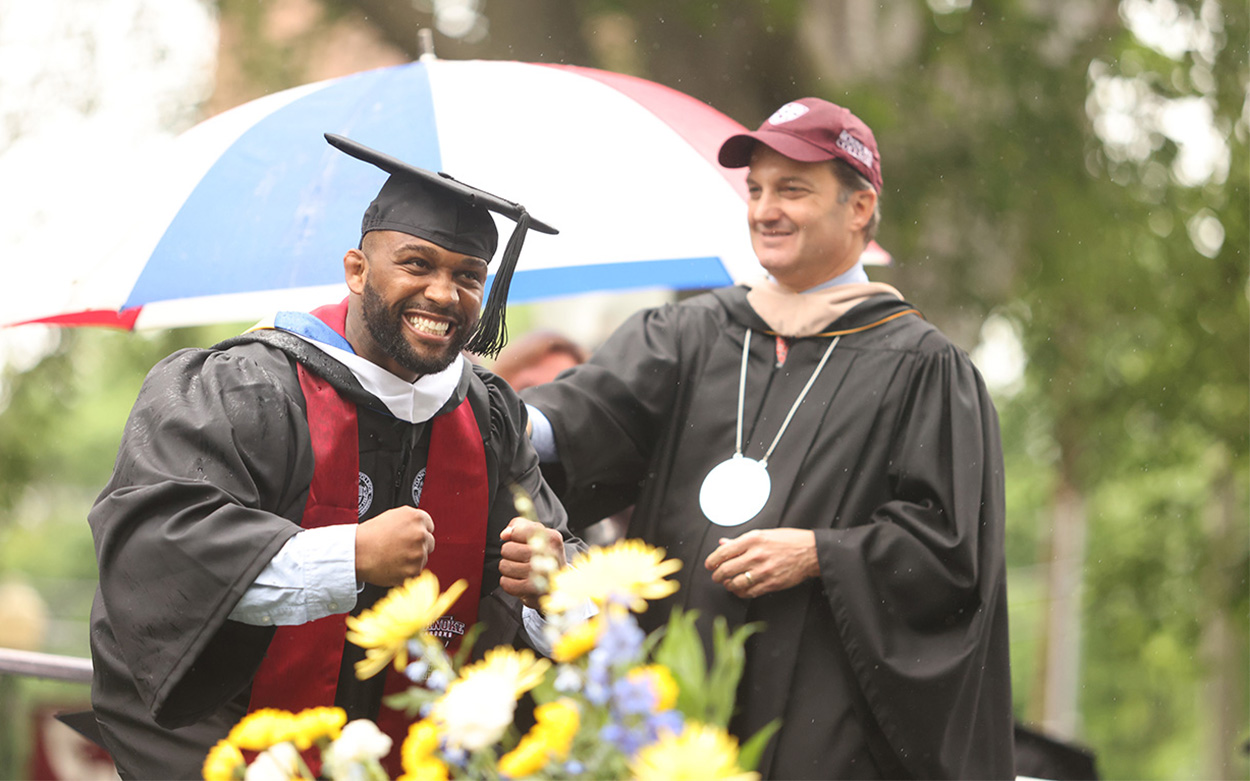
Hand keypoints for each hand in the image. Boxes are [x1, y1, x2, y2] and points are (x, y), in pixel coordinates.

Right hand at [354, 507, 435, 586]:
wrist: (357, 553)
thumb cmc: (370, 535)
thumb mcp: (392, 516)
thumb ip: (410, 520)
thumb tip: (420, 526)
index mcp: (415, 517)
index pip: (429, 525)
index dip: (418, 530)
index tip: (410, 535)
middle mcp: (420, 534)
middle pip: (429, 541)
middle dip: (418, 545)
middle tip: (401, 547)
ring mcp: (419, 553)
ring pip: (423, 557)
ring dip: (413, 558)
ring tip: (394, 556)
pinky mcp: (414, 570)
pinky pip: (416, 570)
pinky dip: (407, 570)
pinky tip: (394, 564)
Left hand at [499, 518, 566, 609]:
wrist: (558, 583)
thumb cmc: (545, 556)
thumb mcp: (539, 534)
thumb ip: (520, 525)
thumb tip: (505, 534)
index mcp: (552, 538)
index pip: (519, 529)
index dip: (514, 534)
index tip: (518, 539)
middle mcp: (548, 556)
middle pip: (508, 549)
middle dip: (508, 552)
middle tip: (519, 557)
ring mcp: (541, 575)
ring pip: (505, 566)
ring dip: (508, 568)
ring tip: (520, 569)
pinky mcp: (532, 590)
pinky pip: (506, 583)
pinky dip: (508, 582)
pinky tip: (519, 580)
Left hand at [704, 528, 818, 598]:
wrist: (811, 552)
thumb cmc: (788, 541)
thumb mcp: (764, 534)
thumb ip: (741, 541)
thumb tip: (723, 543)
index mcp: (753, 539)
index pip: (723, 552)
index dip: (712, 561)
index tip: (709, 565)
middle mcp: (756, 555)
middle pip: (726, 570)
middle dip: (717, 575)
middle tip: (716, 576)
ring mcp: (763, 571)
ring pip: (735, 583)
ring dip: (728, 585)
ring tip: (728, 583)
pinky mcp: (771, 584)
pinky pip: (749, 592)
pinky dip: (740, 592)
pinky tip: (740, 589)